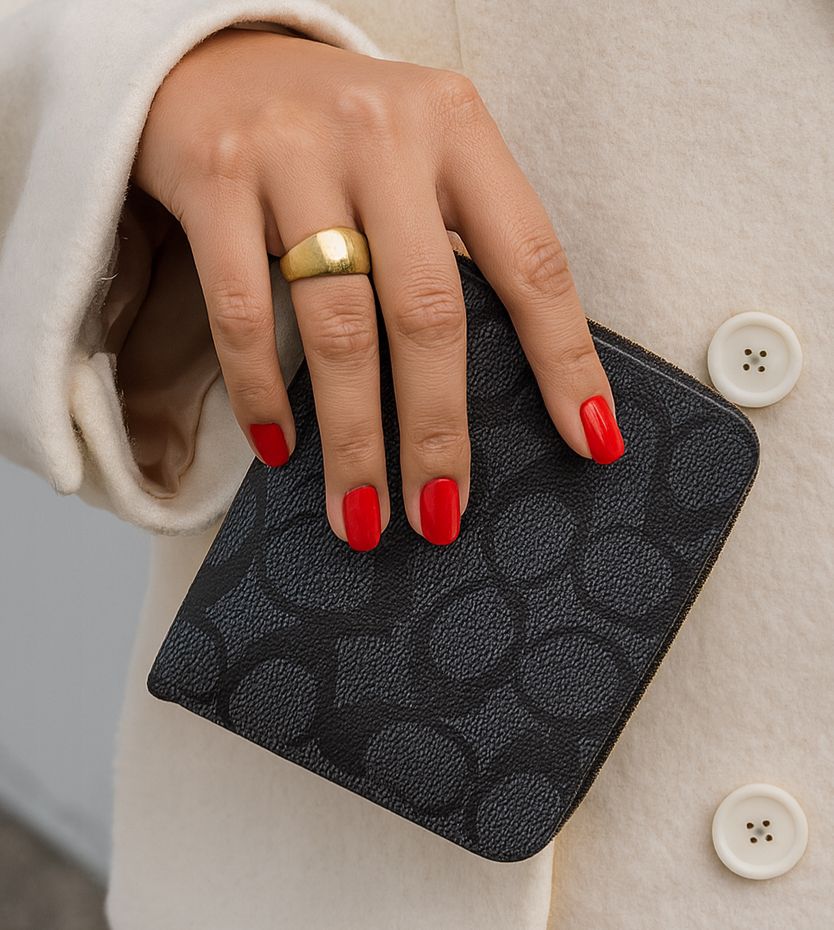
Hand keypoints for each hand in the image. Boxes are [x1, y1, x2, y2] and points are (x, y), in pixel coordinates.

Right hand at [132, 27, 622, 549]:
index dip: (565, 360)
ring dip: (355, 439)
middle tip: (440, 514)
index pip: (532, 261)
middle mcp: (383, 134)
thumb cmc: (339, 130)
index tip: (589, 440)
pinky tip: (280, 445)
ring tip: (362, 512)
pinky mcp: (215, 179)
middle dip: (438, 431)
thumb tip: (502, 378)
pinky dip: (262, 391)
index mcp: (457, 130)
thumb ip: (461, 239)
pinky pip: (242, 311)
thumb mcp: (421, 157)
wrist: (217, 55)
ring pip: (340, 327)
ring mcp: (295, 154)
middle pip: (429, 312)